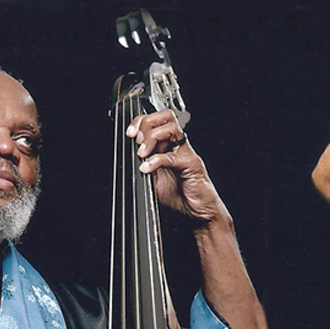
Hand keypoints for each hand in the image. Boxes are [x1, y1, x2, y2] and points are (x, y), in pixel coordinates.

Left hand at [124, 109, 227, 224]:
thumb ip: (145, 167)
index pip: (157, 121)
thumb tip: (130, 159)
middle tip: (136, 140)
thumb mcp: (154, 180)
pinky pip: (172, 156)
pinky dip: (156, 161)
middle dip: (147, 125)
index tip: (130, 133)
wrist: (200, 211)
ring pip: (171, 128)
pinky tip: (147, 168)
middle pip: (165, 117)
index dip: (141, 122)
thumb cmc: (181, 195)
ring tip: (142, 154)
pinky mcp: (191, 164)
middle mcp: (178, 145)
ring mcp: (186, 152)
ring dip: (152, 138)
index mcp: (169, 145)